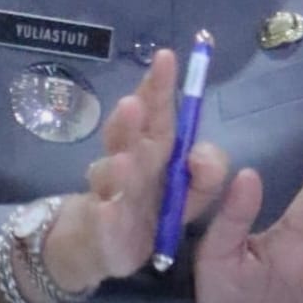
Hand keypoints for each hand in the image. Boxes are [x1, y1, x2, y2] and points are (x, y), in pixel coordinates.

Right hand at [44, 48, 227, 292]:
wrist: (96, 246)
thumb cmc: (145, 211)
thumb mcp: (186, 196)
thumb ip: (206, 174)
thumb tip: (202, 154)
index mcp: (150, 150)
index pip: (156, 113)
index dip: (159, 87)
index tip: (166, 57)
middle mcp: (126, 163)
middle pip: (132, 133)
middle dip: (136, 114)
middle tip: (138, 97)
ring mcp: (109, 196)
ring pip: (113, 173)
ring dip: (119, 163)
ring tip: (126, 154)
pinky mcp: (102, 232)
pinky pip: (104, 222)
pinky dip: (105, 216)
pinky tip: (108, 209)